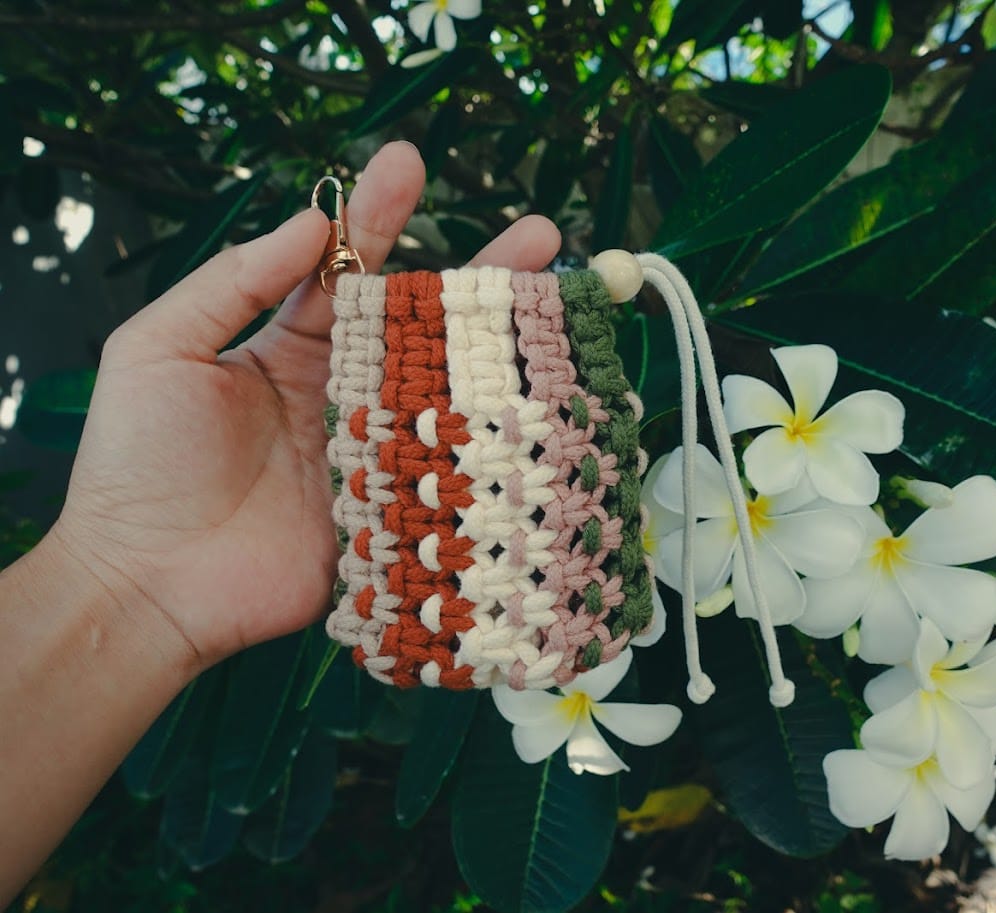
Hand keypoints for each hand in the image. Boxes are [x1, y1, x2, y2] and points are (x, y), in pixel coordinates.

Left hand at [49, 141, 561, 671]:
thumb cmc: (137, 463)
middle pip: (422, 323)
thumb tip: (308, 224)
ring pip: (450, 386)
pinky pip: (450, 465)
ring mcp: (376, 450)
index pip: (348, 271)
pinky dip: (495, 434)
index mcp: (290, 350)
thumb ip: (232, 282)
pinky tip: (539, 403)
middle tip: (540, 233)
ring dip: (503, 345)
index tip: (409, 163)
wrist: (147, 583)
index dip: (378, 217)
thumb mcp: (160, 349)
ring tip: (558, 302)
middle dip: (480, 273)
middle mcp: (344, 393)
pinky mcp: (395, 506)